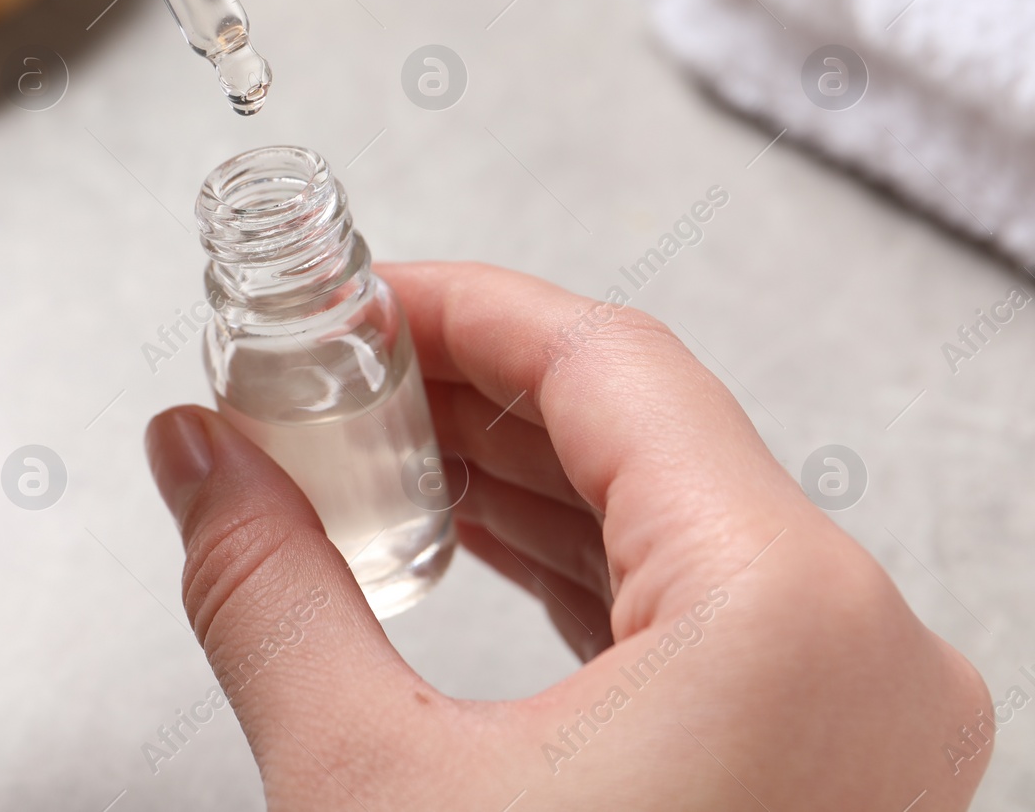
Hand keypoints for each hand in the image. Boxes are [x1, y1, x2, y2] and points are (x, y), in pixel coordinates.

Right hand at [145, 262, 991, 809]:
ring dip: (517, 473)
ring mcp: (860, 715)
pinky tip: (471, 543)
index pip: (607, 362)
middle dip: (468, 390)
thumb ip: (267, 589)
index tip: (357, 294)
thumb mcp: (368, 791)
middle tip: (337, 371)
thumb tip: (194, 462)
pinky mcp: (826, 769)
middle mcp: (861, 651)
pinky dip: (573, 560)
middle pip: (642, 429)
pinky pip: (692, 607)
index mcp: (786, 613)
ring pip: (669, 517)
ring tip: (377, 449)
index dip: (460, 306)